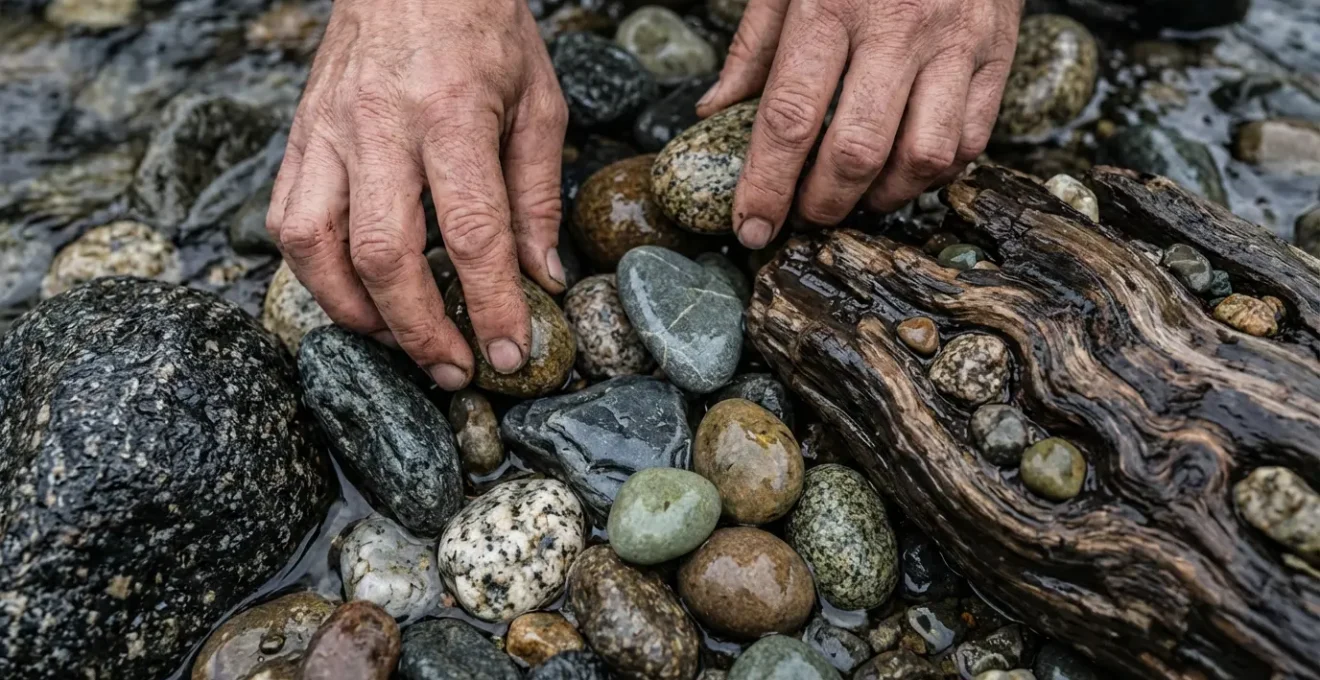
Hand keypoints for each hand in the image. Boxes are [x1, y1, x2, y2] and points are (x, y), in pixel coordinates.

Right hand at [266, 0, 568, 388]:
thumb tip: (541, 278)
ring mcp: (327, 131)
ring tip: (401, 341)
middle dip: (420, 331)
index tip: (510, 355)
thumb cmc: (483, 29)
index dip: (491, 304)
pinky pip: (287, 220)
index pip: (471, 231)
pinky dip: (314, 275)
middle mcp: (379, 125)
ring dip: (356, 313)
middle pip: (383, 254)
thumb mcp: (537, 102)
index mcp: (451, 112)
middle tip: (454, 370)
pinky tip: (355, 294)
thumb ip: (538, 194)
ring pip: (315, 247)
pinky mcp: (299, 137)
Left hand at [696, 0, 1020, 246]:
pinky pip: (971, 140)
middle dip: (824, 204)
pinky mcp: (1000, 53)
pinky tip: (906, 168)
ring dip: (884, 196)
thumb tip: (714, 111)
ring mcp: (956, 42)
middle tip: (805, 216)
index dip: (765, 186)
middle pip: (857, 150)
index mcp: (830, 4)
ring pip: (923, 157)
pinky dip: (936, 173)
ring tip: (859, 197)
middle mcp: (897, 27)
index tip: (749, 228)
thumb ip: (754, 44)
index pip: (790, 117)